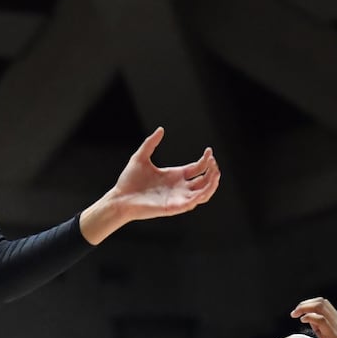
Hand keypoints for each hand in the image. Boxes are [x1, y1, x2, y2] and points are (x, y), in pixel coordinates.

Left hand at [104, 131, 219, 224]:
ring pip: (203, 193)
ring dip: (212, 184)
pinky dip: (202, 195)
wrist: (120, 198)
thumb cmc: (129, 180)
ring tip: (216, 173)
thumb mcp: (140, 157)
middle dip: (212, 171)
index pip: (197, 168)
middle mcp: (179, 187)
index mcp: (175, 175)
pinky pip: (193, 202)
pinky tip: (205, 186)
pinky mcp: (174, 207)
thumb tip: (160, 129)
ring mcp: (178, 198)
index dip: (206, 161)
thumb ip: (151, 143)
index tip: (209, 151)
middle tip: (213, 161)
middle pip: (204, 180)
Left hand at [291, 297, 336, 337]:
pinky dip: (310, 317)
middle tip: (294, 312)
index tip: (298, 312)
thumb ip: (320, 329)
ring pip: (321, 307)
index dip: (309, 304)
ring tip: (295, 315)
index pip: (324, 304)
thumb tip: (309, 318)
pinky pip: (322, 320)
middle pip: (322, 302)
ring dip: (304, 308)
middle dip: (305, 304)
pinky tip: (302, 320)